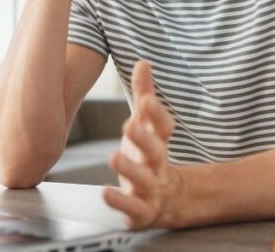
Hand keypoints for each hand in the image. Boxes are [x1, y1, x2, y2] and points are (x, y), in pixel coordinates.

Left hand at [103, 60, 183, 229]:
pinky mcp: (141, 211)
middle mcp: (157, 164)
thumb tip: (143, 62)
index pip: (163, 126)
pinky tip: (106, 192)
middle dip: (143, 138)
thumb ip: (144, 95)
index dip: (156, 113)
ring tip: (114, 157)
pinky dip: (121, 201)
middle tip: (129, 125)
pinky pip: (133, 207)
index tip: (145, 99)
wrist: (168, 200)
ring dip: (130, 168)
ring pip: (144, 179)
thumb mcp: (147, 125)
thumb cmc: (149, 155)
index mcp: (158, 142)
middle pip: (155, 151)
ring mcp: (151, 188)